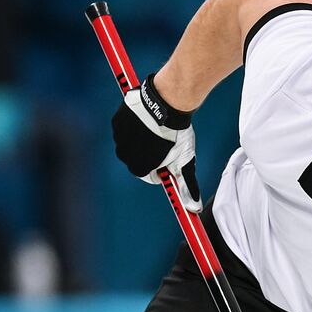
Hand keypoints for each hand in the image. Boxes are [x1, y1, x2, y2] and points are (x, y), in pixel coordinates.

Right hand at [111, 73, 201, 211]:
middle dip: (149, 154)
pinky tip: (148, 119)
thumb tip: (194, 209)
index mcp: (138, 168)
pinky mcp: (117, 121)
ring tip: (157, 129)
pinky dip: (134, 126)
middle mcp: (124, 154)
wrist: (168, 102)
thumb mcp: (184, 162)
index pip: (148, 174)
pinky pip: (125, 128)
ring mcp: (119, 137)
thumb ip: (187, 186)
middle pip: (136, 159)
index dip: (160, 167)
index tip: (169, 158)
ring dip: (141, 140)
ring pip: (130, 143)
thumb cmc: (177, 134)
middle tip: (164, 142)